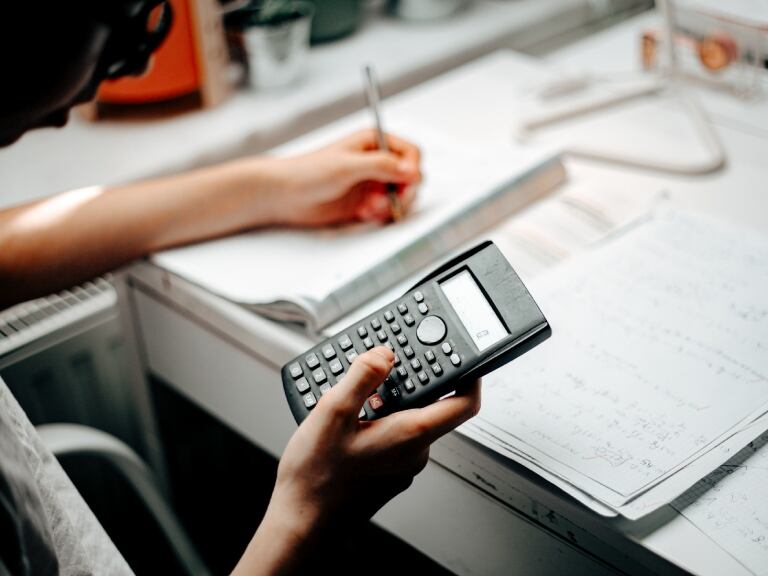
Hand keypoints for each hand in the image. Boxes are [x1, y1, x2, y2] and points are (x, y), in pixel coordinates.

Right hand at [232, 348, 479, 574]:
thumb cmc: (316, 477)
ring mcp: (401, 465)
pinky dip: (377, 420)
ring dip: (386, 400)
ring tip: (354, 393)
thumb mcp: (333, 413)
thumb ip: (362, 377)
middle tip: (383, 365)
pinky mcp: (387, 473)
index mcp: (410, 434)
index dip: (470, 375)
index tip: (462, 355)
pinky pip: (392, 437)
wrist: (302, 522)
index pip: (465, 403)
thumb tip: (385, 354)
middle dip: (408, 381)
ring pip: (406, 420)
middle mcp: (414, 452)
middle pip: (430, 406)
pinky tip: (349, 419)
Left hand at [268, 129, 421, 226]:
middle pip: (410, 178)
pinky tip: (363, 213)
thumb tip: (411, 170)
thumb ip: (382, 165)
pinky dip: (380, 215)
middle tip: (393, 201)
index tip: (408, 182)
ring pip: (400, 197)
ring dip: (390, 206)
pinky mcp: (365, 203)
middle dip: (403, 192)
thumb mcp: (348, 165)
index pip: (410, 153)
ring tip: (371, 208)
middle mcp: (376, 162)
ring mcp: (371, 183)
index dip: (413, 168)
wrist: (286, 195)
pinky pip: (386, 211)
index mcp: (374, 142)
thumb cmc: (308, 172)